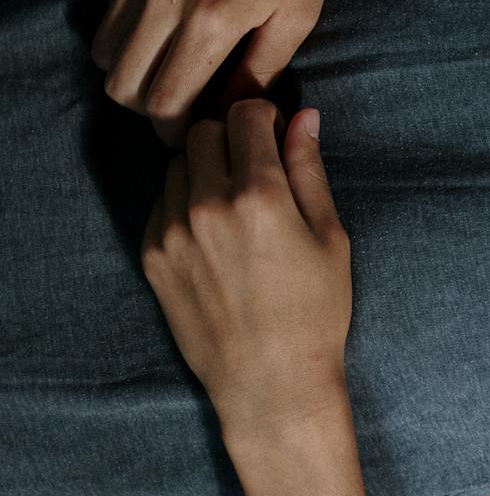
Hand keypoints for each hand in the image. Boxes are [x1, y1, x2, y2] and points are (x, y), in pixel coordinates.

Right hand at [92, 0, 336, 148]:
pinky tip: (163, 30)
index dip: (175, 131)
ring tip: (167, 72)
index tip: (193, 134)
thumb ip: (261, 70)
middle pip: (122, 85)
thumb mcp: (297, 16)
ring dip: (132, 72)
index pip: (165, 102)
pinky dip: (128, 31)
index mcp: (209, 21)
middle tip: (176, 111)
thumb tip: (234, 113)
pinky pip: (109, 9)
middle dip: (147, 109)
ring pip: (107, 50)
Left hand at [142, 99, 352, 440]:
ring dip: (204, 171)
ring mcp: (173, 229)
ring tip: (233, 209)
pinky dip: (186, 205)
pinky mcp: (153, 253)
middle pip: (204, 132)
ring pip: (178, 165)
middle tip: (255, 172)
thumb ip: (310, 172)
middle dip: (230, 140)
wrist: (271, 381)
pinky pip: (163, 203)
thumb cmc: (314, 314)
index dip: (264, 118)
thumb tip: (303, 117)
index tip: (274, 135)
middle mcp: (208, 204)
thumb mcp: (330, 240)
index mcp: (260, 195)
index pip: (245, 114)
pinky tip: (216, 239)